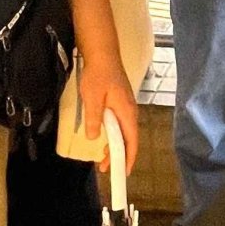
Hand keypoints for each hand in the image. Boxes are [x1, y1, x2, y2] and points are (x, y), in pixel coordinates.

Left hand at [78, 53, 139, 173]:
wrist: (102, 53)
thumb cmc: (98, 74)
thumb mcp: (92, 98)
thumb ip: (94, 119)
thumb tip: (95, 138)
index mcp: (127, 112)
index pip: (131, 141)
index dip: (128, 158)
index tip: (122, 172)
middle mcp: (130, 111)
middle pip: (129, 138)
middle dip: (118, 155)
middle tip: (104, 167)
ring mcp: (126, 106)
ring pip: (124, 131)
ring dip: (114, 145)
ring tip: (102, 157)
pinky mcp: (120, 101)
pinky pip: (120, 123)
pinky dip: (113, 134)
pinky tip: (104, 137)